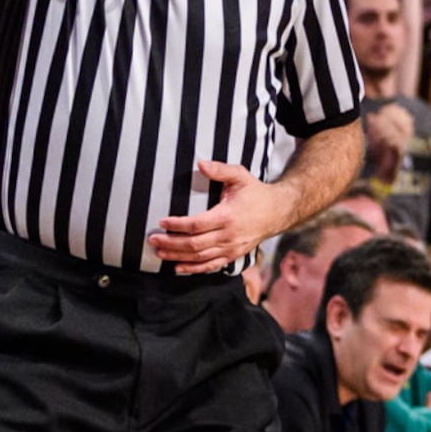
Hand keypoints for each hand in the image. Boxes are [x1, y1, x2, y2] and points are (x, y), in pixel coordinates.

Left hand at [150, 158, 286, 273]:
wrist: (277, 212)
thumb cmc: (255, 192)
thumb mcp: (240, 176)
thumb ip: (220, 169)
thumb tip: (200, 163)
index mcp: (228, 216)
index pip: (197, 224)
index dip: (178, 225)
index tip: (162, 222)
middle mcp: (229, 236)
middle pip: (195, 244)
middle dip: (171, 243)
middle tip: (153, 239)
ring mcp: (231, 248)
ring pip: (200, 257)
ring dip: (178, 256)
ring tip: (159, 253)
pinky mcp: (233, 256)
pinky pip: (211, 266)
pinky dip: (194, 269)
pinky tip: (179, 268)